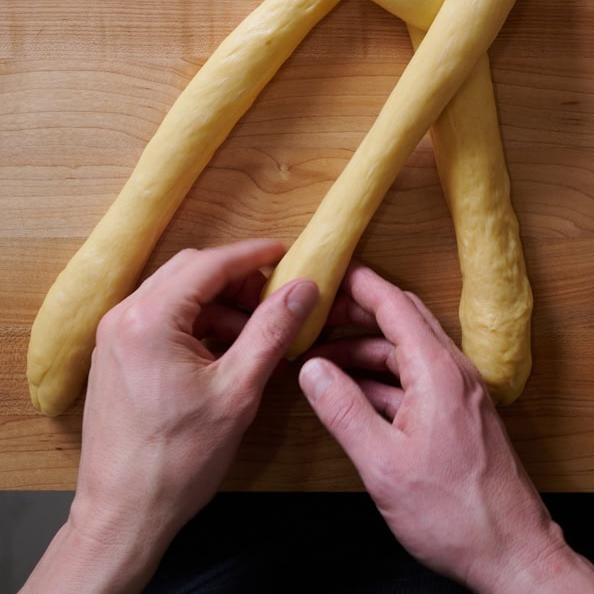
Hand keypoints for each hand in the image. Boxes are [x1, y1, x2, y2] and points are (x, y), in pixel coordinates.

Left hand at [25, 239, 317, 593]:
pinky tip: (224, 350)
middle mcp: (124, 316)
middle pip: (190, 271)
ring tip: (255, 331)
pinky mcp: (114, 356)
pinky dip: (195, 323)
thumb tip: (304, 287)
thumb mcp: (238, 391)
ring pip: (175, 294)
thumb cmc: (179, 461)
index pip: (211, 264)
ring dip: (217, 303)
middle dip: (236, 279)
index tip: (288, 254)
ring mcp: (113, 336)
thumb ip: (271, 331)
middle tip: (275, 297)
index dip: (254, 256)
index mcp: (150, 319)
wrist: (122, 516)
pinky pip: (160, 318)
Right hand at [299, 266, 593, 593]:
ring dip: (366, 350)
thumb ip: (344, 411)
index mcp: (437, 371)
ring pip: (407, 353)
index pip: (394, 305)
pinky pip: (416, 380)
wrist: (512, 552)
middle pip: (402, 321)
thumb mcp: (383, 464)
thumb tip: (313, 371)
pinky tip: (355, 393)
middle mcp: (453, 372)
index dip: (359, 285)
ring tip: (323, 359)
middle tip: (316, 316)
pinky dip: (383, 378)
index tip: (329, 273)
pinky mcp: (460, 416)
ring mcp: (460, 394)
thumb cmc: (456, 514)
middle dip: (357, 314)